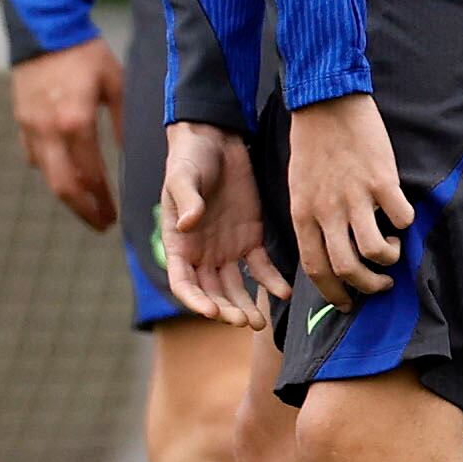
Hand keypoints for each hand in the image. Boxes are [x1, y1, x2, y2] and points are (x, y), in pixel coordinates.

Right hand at [11, 39, 122, 230]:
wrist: (43, 29)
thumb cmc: (86, 54)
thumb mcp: (116, 84)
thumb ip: (123, 123)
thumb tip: (131, 155)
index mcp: (76, 122)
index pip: (90, 175)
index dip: (103, 200)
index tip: (115, 217)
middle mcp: (49, 130)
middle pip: (62, 186)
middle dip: (82, 210)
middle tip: (100, 224)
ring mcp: (30, 126)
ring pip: (45, 174)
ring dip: (66, 194)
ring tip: (85, 205)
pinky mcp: (21, 119)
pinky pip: (34, 155)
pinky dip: (49, 170)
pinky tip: (64, 173)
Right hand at [158, 122, 281, 325]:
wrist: (216, 139)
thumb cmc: (190, 157)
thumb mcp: (183, 176)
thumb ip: (187, 199)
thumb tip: (188, 224)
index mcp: (179, 242)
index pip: (183, 282)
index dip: (195, 301)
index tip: (213, 312)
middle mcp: (201, 252)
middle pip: (211, 292)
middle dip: (226, 310)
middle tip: (243, 321)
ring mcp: (226, 248)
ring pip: (235, 287)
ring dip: (246, 306)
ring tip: (260, 322)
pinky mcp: (250, 238)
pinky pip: (260, 267)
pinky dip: (271, 282)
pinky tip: (283, 292)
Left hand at [282, 90, 414, 301]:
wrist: (326, 104)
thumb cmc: (312, 147)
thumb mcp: (299, 187)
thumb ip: (312, 219)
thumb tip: (329, 250)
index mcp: (302, 213)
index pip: (315, 268)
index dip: (333, 293)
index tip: (347, 304)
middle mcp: (326, 210)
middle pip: (347, 268)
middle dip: (368, 286)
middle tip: (381, 285)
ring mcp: (354, 196)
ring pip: (375, 250)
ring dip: (389, 259)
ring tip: (393, 250)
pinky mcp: (381, 180)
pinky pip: (401, 218)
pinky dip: (407, 226)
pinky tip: (402, 219)